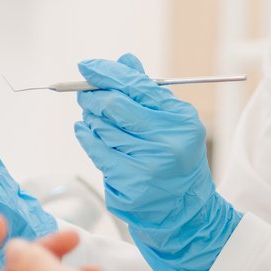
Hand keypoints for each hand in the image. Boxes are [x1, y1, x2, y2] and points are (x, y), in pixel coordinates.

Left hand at [72, 55, 241, 270]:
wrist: (185, 210)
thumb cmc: (177, 159)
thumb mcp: (174, 122)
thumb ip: (148, 92)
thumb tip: (124, 60)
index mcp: (182, 121)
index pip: (138, 86)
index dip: (108, 73)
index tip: (87, 66)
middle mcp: (166, 143)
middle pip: (115, 106)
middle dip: (93, 95)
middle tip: (84, 92)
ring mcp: (147, 166)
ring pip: (103, 129)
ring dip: (91, 118)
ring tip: (92, 116)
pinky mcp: (129, 185)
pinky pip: (98, 153)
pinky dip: (87, 138)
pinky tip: (86, 131)